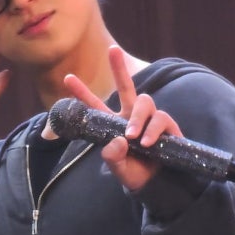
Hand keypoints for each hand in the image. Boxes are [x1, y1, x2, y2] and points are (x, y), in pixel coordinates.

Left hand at [63, 44, 182, 191]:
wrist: (157, 184)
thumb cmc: (134, 174)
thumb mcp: (119, 169)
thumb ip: (113, 158)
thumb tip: (118, 141)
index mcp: (113, 125)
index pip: (96, 106)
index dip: (82, 93)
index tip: (67, 77)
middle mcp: (131, 117)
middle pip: (126, 87)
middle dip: (119, 68)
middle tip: (112, 49)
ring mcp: (149, 118)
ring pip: (144, 102)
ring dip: (136, 119)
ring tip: (133, 138)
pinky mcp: (166, 124)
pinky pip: (159, 118)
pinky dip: (152, 130)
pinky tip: (147, 143)